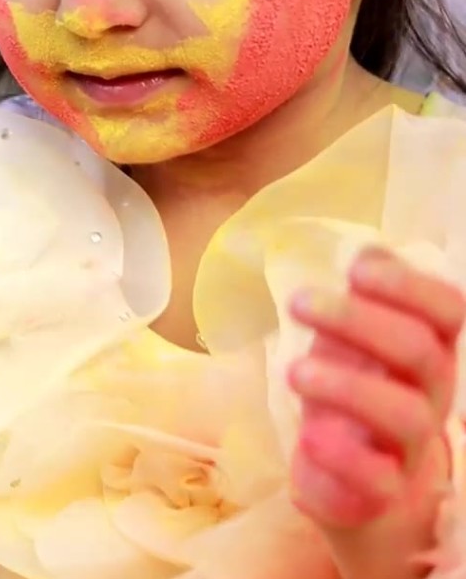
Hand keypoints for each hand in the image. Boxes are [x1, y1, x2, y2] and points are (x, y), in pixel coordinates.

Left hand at [286, 248, 464, 576]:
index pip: (447, 311)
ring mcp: (410, 448)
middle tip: (298, 302)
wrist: (366, 491)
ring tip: (294, 372)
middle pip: (419, 352)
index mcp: (426, 352)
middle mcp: (429, 395)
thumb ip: (363, 301)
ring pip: (405, 415)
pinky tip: (308, 437)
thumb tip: (367, 248)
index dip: (408, 284)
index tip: (355, 267)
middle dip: (358, 320)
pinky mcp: (382, 492)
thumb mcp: (356, 346)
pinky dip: (341, 455)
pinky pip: (376, 479)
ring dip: (346, 386)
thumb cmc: (357, 398)